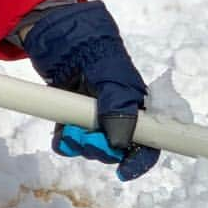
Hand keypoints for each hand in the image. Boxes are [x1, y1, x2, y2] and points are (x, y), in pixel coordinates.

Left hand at [23, 0, 158, 181]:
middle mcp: (117, 115)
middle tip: (86, 137)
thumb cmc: (96, 52)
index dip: (139, 160)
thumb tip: (118, 145)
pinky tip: (60, 135)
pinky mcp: (70, 116)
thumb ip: (118, 110)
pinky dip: (64, 142)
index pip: (148, 142)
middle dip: (101, 149)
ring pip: (91, 147)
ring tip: (70, 131)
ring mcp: (93, 117)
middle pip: (116, 149)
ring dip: (81, 145)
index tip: (124, 171)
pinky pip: (69, 141)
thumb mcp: (112, 79)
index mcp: (137, 107)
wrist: (60, 36)